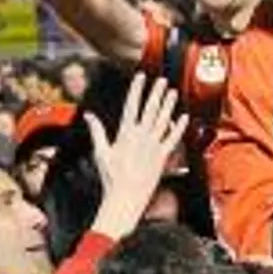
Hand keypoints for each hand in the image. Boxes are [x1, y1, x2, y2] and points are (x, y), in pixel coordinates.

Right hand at [87, 75, 188, 241]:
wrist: (126, 197)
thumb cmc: (111, 176)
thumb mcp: (101, 152)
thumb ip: (96, 131)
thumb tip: (88, 115)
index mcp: (125, 133)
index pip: (132, 105)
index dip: (137, 89)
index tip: (141, 76)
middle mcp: (141, 137)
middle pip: (151, 109)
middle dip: (157, 93)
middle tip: (163, 80)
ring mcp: (153, 146)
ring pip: (163, 120)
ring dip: (169, 105)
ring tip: (173, 92)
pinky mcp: (162, 157)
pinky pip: (173, 139)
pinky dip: (179, 128)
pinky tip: (184, 118)